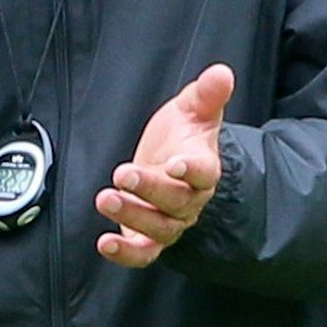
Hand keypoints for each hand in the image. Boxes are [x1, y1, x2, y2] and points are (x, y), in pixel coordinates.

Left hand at [95, 63, 234, 267]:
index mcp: (204, 167)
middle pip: (176, 201)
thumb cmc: (183, 136)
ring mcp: (170, 221)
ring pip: (159, 228)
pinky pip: (143, 253)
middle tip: (123, 174)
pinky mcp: (149, 236)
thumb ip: (206, 94)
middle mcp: (189, 200)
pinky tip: (105, 243)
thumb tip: (221, 72)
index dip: (192, 170)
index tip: (176, 163)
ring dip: (132, 216)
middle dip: (150, 189)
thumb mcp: (192, 109)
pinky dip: (126, 253)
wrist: (172, 161)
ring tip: (106, 199)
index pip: (205, 173)